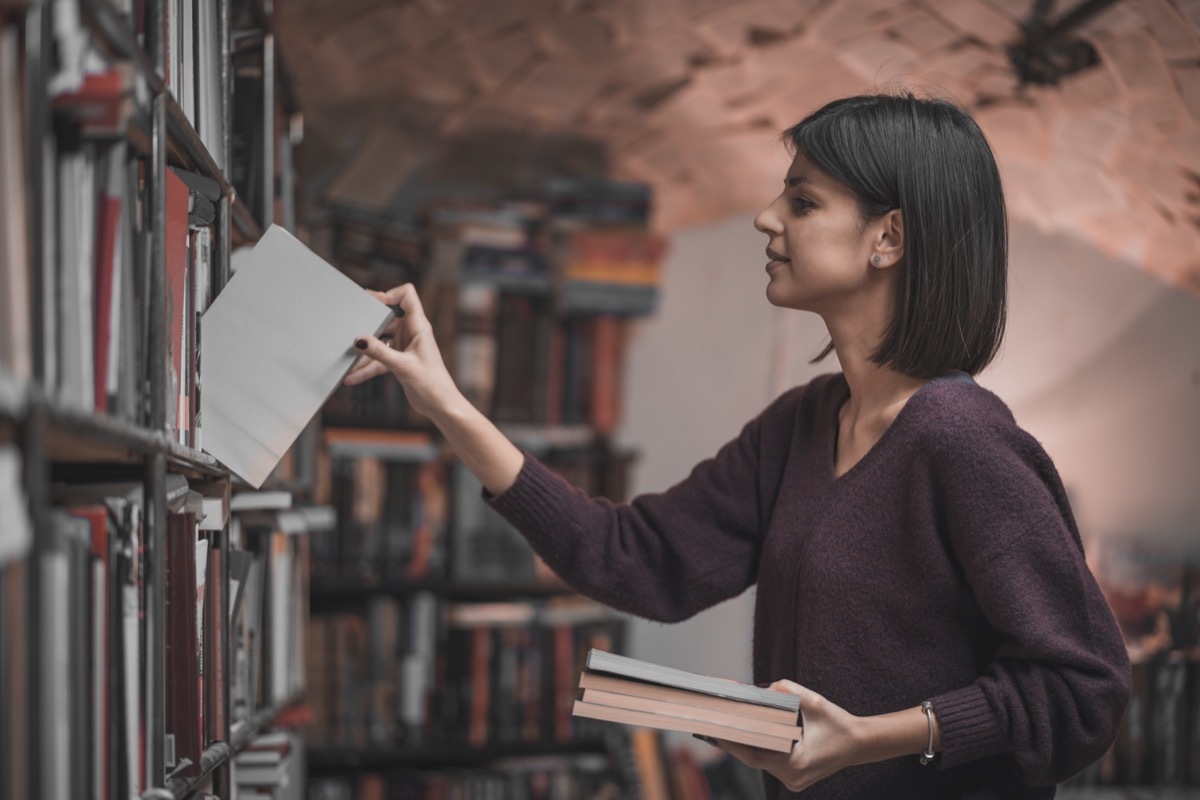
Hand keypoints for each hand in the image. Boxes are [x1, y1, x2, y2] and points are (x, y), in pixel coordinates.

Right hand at [344, 284, 460, 421]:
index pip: (407, 296)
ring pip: (380, 342)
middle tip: (349, 326)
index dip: (389, 293)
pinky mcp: (400, 362)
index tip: (370, 301)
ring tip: (346, 357)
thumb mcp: (402, 366)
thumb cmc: (432, 384)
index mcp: (419, 326)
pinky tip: (352, 377)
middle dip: (369, 323)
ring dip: (365, 351)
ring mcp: (405, 347)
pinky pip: (379, 360)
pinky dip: (367, 368)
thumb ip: (379, 352)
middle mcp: (412, 333)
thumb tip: (359, 340)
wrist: (440, 406)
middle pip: (388, 318)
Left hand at [705, 680, 863, 793]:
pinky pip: (769, 763)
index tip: (714, 732)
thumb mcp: (816, 702)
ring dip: (746, 744)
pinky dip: (759, 749)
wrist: (859, 744)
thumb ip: (791, 691)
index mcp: (796, 764)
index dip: (733, 742)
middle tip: (712, 727)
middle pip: (753, 758)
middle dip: (734, 741)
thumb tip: (769, 686)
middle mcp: (792, 777)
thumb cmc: (838, 723)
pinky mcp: (793, 778)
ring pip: (760, 762)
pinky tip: (747, 735)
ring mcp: (793, 781)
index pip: (754, 754)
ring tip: (725, 727)